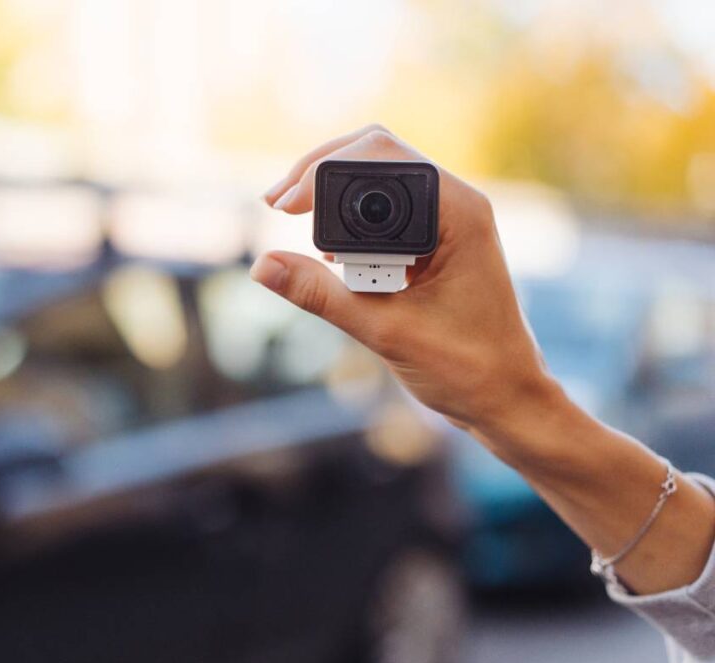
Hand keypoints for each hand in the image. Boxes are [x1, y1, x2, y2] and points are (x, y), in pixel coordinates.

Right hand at [252, 125, 555, 431]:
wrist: (508, 399)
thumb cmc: (465, 370)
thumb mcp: (383, 330)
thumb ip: (321, 295)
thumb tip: (263, 266)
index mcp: (459, 213)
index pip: (380, 156)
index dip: (323, 171)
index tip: (284, 207)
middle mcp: (458, 204)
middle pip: (377, 154)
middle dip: (321, 172)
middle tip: (276, 204)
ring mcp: (449, 220)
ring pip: (379, 178)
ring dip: (332, 193)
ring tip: (291, 216)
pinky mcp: (437, 240)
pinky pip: (387, 209)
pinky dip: (350, 219)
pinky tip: (326, 250)